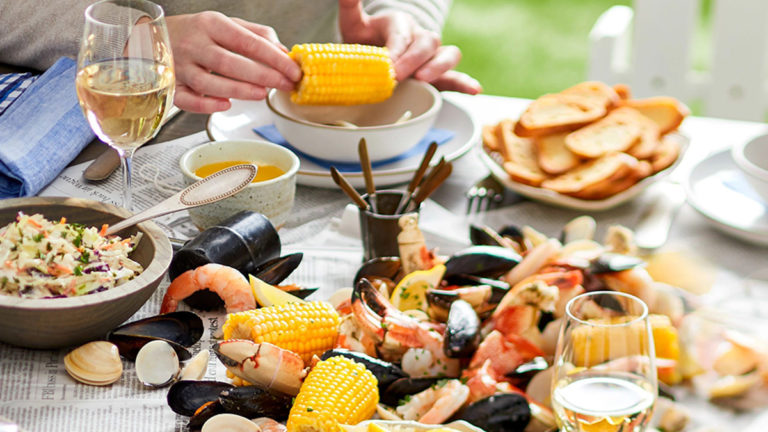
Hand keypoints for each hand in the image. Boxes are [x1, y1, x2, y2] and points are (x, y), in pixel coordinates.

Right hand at [165, 12, 300, 112]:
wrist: (153, 37)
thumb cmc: (197, 33)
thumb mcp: (226, 25)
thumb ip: (256, 36)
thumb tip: (284, 53)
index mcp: (211, 24)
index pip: (247, 42)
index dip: (274, 58)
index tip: (293, 71)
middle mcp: (194, 44)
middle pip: (229, 63)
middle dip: (262, 75)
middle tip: (284, 85)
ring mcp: (180, 66)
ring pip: (209, 83)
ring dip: (238, 90)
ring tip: (261, 94)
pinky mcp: (171, 86)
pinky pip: (187, 99)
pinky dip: (206, 104)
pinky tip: (225, 105)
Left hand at [338, 0, 480, 94]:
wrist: (373, 59)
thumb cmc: (365, 42)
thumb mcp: (353, 25)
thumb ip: (350, 7)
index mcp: (400, 23)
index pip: (403, 32)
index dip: (397, 48)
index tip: (386, 65)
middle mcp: (420, 37)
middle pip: (427, 41)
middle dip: (413, 59)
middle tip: (397, 76)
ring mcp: (432, 57)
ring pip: (448, 54)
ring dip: (438, 67)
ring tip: (424, 79)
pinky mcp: (439, 76)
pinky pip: (456, 77)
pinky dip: (465, 83)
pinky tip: (474, 90)